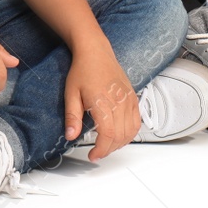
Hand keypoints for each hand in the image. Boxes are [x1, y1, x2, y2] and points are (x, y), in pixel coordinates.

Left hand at [64, 43, 137, 162]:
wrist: (95, 52)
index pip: (108, 134)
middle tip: (97, 153)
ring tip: (107, 146)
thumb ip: (72, 117)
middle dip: (109, 149)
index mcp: (102, 102)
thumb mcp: (70, 94)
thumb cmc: (82, 70)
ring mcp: (129, 100)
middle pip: (120, 136)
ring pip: (130, 132)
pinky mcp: (133, 98)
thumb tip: (70, 135)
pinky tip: (120, 136)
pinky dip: (130, 134)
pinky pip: (137, 122)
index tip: (93, 155)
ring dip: (120, 143)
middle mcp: (119, 102)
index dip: (101, 149)